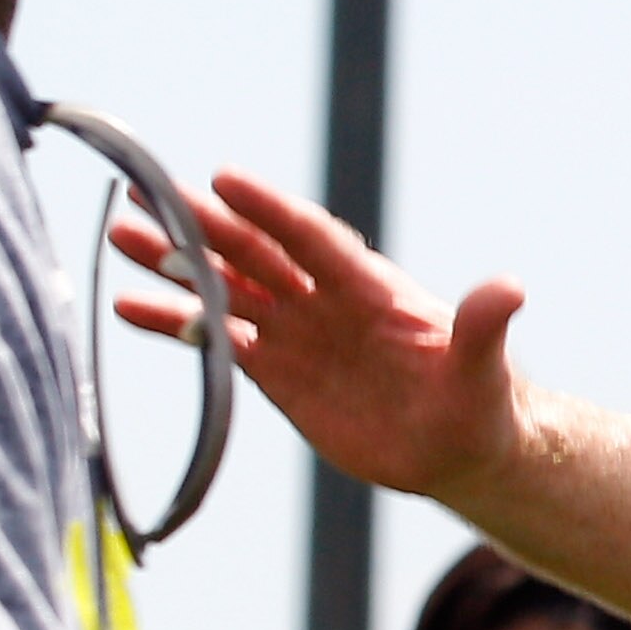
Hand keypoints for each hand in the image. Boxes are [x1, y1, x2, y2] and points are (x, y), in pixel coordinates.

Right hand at [114, 167, 525, 502]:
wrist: (459, 449)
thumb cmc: (480, 404)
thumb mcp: (484, 370)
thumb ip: (483, 329)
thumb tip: (511, 288)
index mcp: (371, 288)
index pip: (311, 238)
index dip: (269, 211)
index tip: (224, 180)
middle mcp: (325, 299)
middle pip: (254, 251)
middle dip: (199, 224)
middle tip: (141, 190)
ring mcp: (297, 331)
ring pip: (225, 287)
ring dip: (174, 264)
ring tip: (119, 236)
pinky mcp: (277, 370)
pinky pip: (218, 340)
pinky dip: (176, 324)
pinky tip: (128, 308)